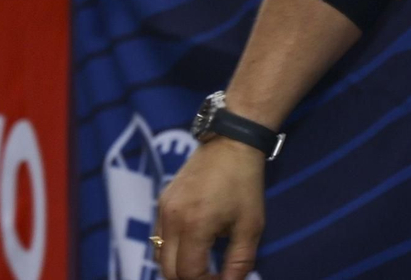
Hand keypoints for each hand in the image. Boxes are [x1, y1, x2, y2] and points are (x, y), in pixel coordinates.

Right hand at [155, 138, 266, 279]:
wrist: (229, 144)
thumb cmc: (244, 184)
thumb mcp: (250, 227)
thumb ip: (239, 262)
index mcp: (194, 225)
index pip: (188, 273)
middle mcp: (172, 218)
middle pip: (168, 270)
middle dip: (189, 279)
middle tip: (211, 276)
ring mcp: (163, 208)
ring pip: (159, 255)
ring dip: (178, 267)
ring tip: (203, 265)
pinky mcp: (162, 201)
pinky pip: (159, 237)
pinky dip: (172, 250)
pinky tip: (194, 246)